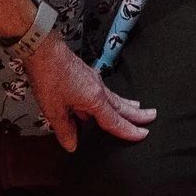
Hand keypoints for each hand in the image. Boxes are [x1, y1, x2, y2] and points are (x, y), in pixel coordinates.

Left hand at [21, 33, 155, 151]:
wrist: (43, 50)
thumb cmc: (49, 78)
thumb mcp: (54, 110)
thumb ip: (65, 129)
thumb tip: (72, 146)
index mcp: (94, 99)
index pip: (114, 120)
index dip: (128, 130)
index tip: (143, 135)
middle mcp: (98, 88)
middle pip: (121, 105)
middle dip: (137, 113)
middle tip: (152, 116)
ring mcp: (93, 80)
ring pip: (114, 97)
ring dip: (127, 104)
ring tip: (138, 107)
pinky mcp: (86, 74)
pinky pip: (104, 91)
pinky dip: (111, 99)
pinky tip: (106, 101)